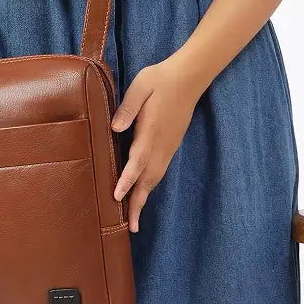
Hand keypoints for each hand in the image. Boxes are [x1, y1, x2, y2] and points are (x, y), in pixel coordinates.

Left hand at [110, 54, 204, 232]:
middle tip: (130, 227)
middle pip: (149, 179)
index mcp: (152, 130)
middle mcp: (162, 143)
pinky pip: (160, 171)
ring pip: (156, 177)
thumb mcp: (141, 85)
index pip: (138, 160)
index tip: (117, 197)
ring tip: (135, 219)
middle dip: (138, 203)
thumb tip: (115, 128)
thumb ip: (128, 107)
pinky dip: (151, 186)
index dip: (127, 180)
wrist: (189, 77)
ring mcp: (169, 146)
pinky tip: (143, 193)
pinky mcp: (171, 145)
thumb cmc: (160, 78)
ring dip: (145, 198)